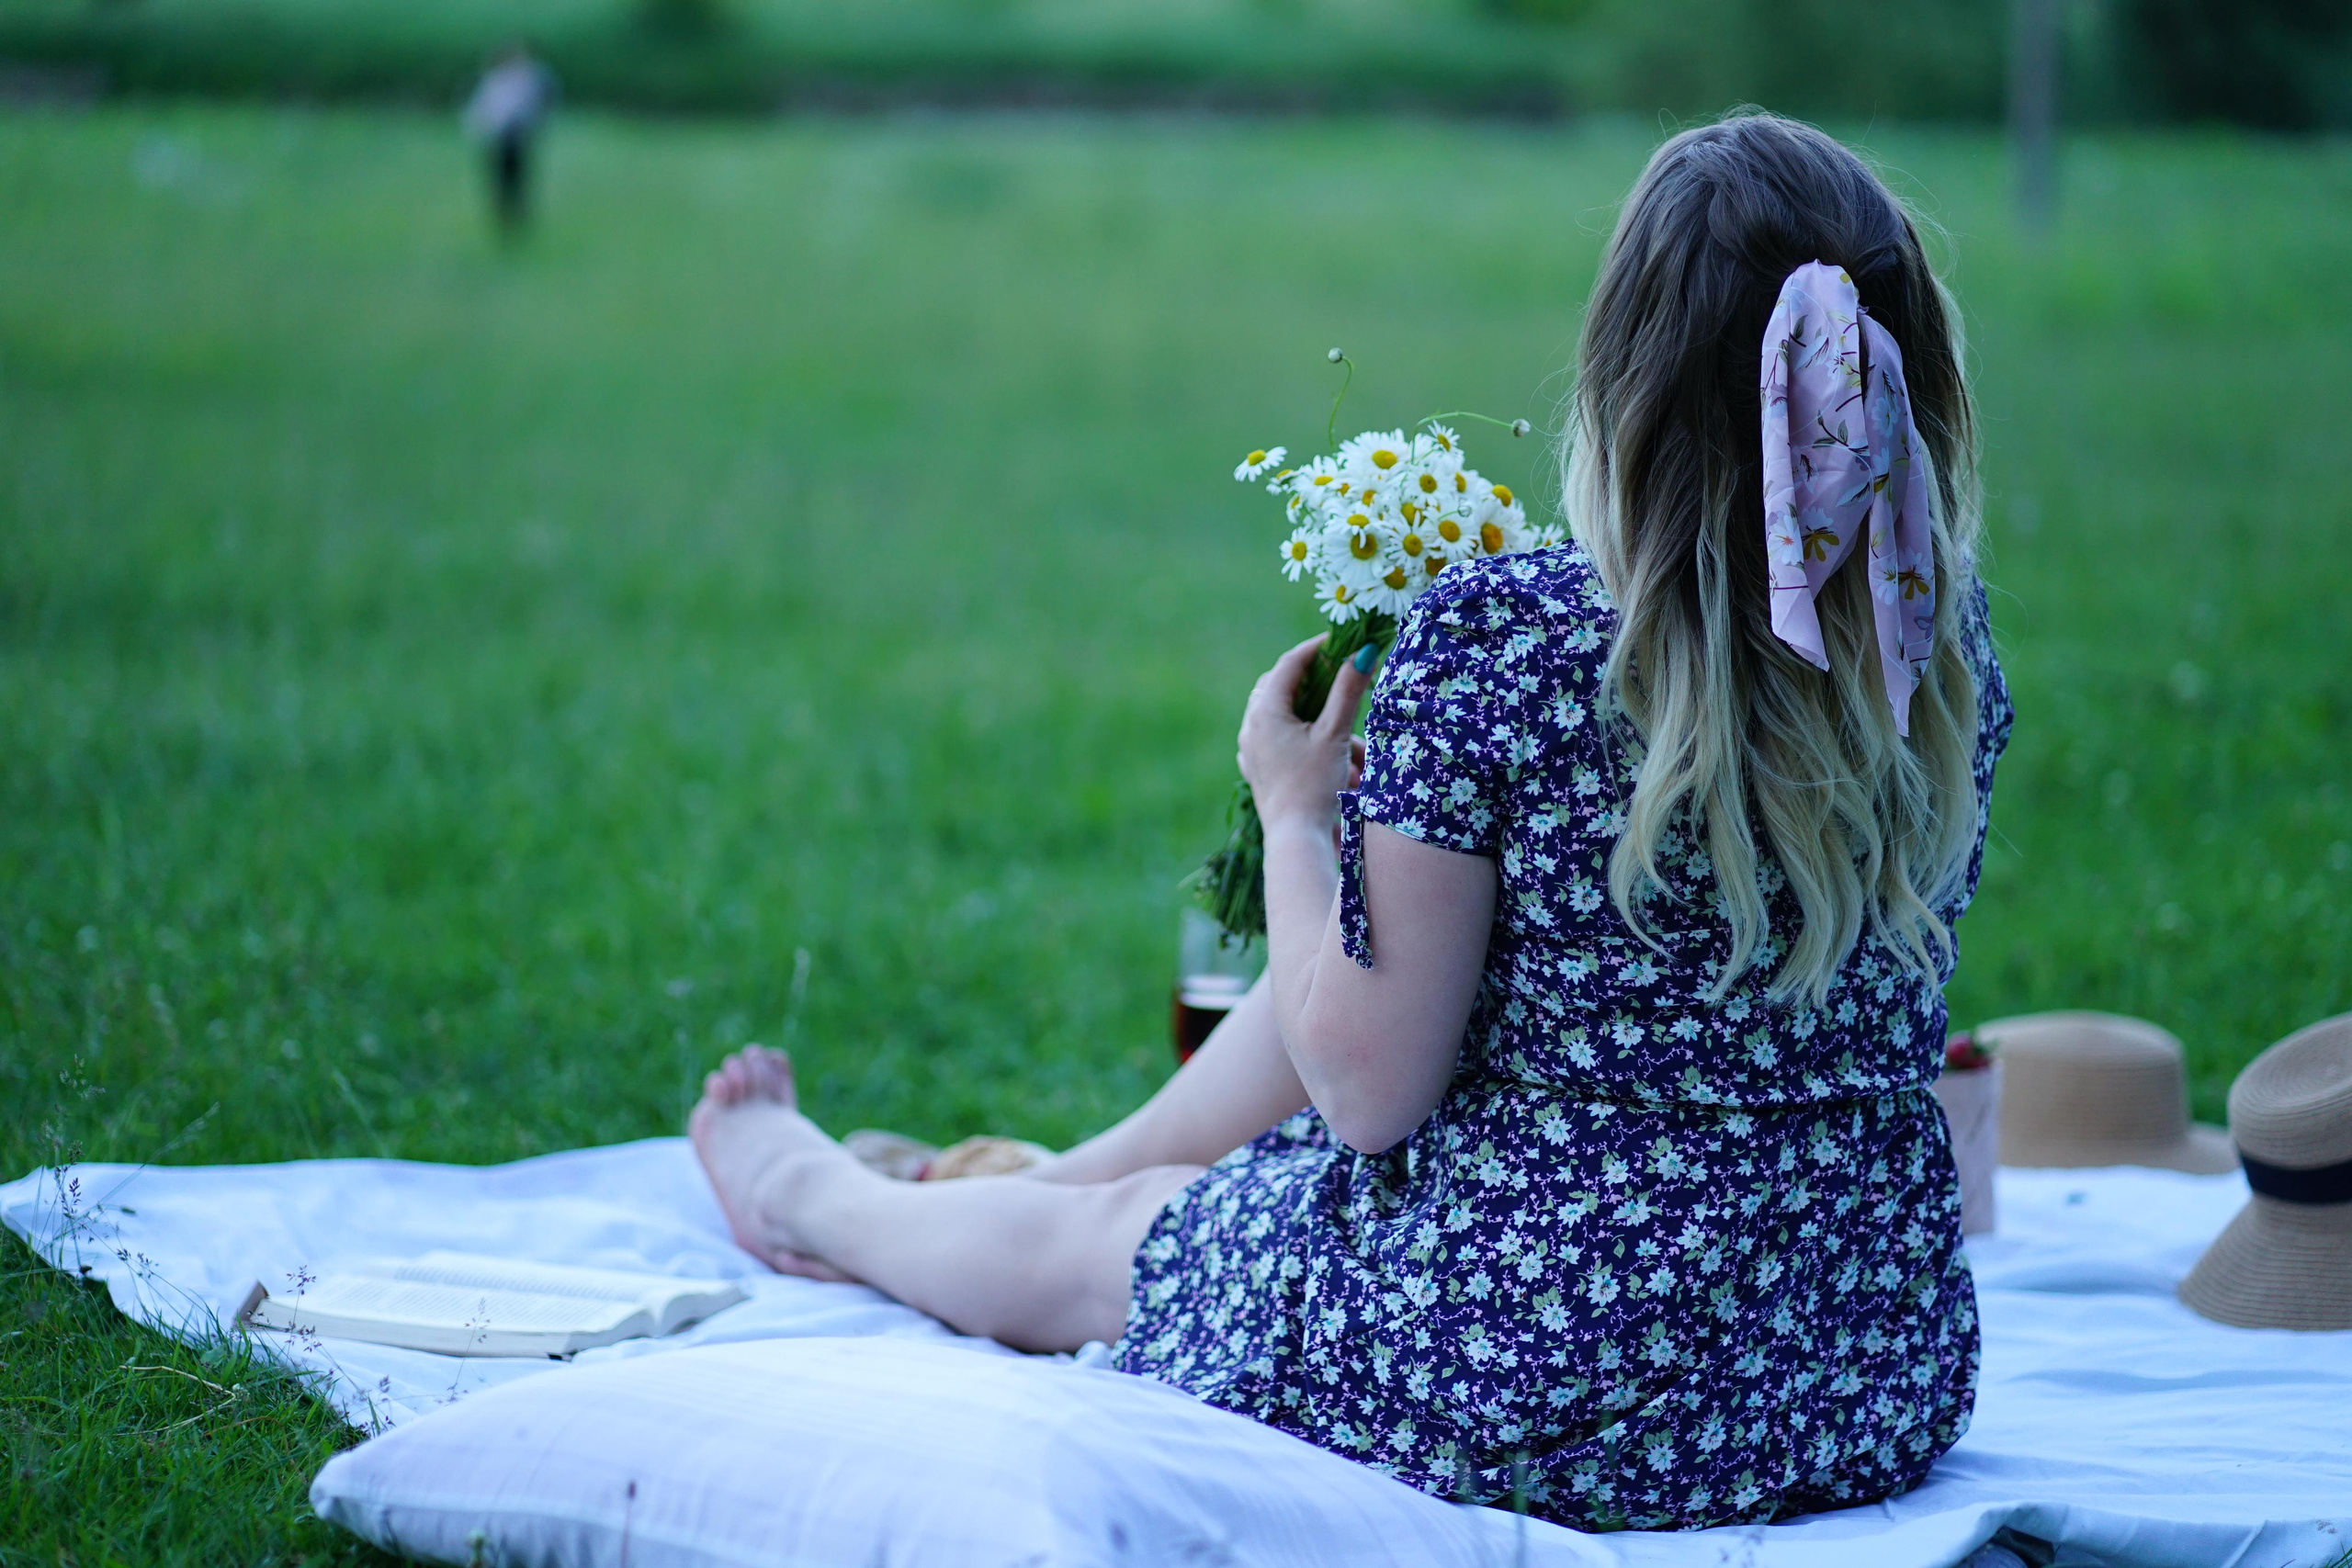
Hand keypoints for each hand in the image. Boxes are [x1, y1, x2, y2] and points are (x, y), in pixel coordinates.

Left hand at [1238, 634, 1375, 831]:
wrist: (1296, 838)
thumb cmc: (1316, 786)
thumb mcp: (1335, 734)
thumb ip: (1348, 691)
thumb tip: (1364, 652)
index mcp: (1265, 711)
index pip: (1290, 663)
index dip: (1317, 647)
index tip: (1342, 641)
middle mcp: (1251, 726)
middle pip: (1278, 684)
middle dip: (1309, 678)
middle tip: (1337, 673)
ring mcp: (1250, 749)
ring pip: (1276, 711)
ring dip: (1305, 709)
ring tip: (1335, 720)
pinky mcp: (1256, 768)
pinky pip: (1274, 737)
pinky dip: (1297, 733)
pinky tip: (1318, 747)